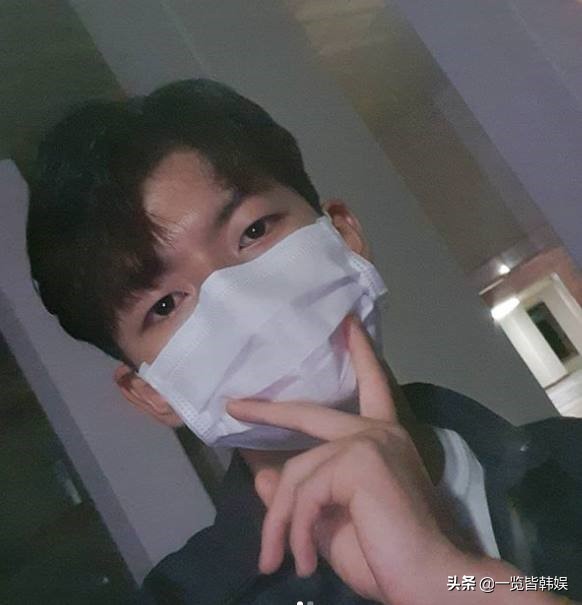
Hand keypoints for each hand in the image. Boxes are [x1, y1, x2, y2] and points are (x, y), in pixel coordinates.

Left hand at [227, 315, 454, 602]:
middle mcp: (378, 431)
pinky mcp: (358, 459)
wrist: (424, 581)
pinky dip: (294, 529)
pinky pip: (304, 492)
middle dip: (268, 409)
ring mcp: (368, 441)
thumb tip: (261, 472)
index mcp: (380, 438)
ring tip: (275, 557)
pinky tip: (300, 559)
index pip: (370, 385)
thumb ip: (299, 492)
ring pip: (297, 471)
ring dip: (280, 520)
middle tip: (235, 405)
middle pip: (307, 412)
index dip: (359, 352)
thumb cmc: (385, 553)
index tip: (346, 324)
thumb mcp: (329, 519)